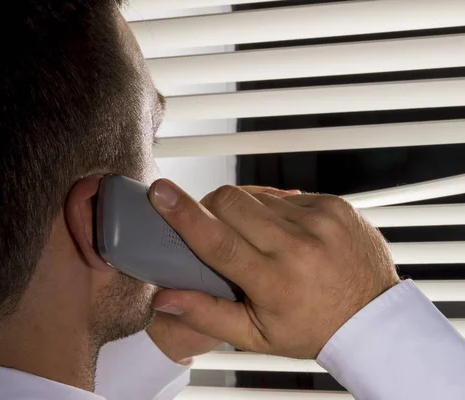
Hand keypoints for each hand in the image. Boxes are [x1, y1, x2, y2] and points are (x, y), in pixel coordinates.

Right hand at [148, 181, 399, 358]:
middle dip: (212, 208)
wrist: (372, 317)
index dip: (184, 214)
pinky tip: (287, 234)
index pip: (218, 241)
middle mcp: (299, 247)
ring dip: (246, 212)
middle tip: (217, 228)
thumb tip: (164, 298)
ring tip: (260, 240)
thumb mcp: (255, 335)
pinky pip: (286, 195)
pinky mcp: (334, 206)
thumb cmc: (310, 328)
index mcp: (275, 282)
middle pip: (231, 203)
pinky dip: (275, 210)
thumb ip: (206, 314)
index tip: (160, 192)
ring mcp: (320, 221)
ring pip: (256, 197)